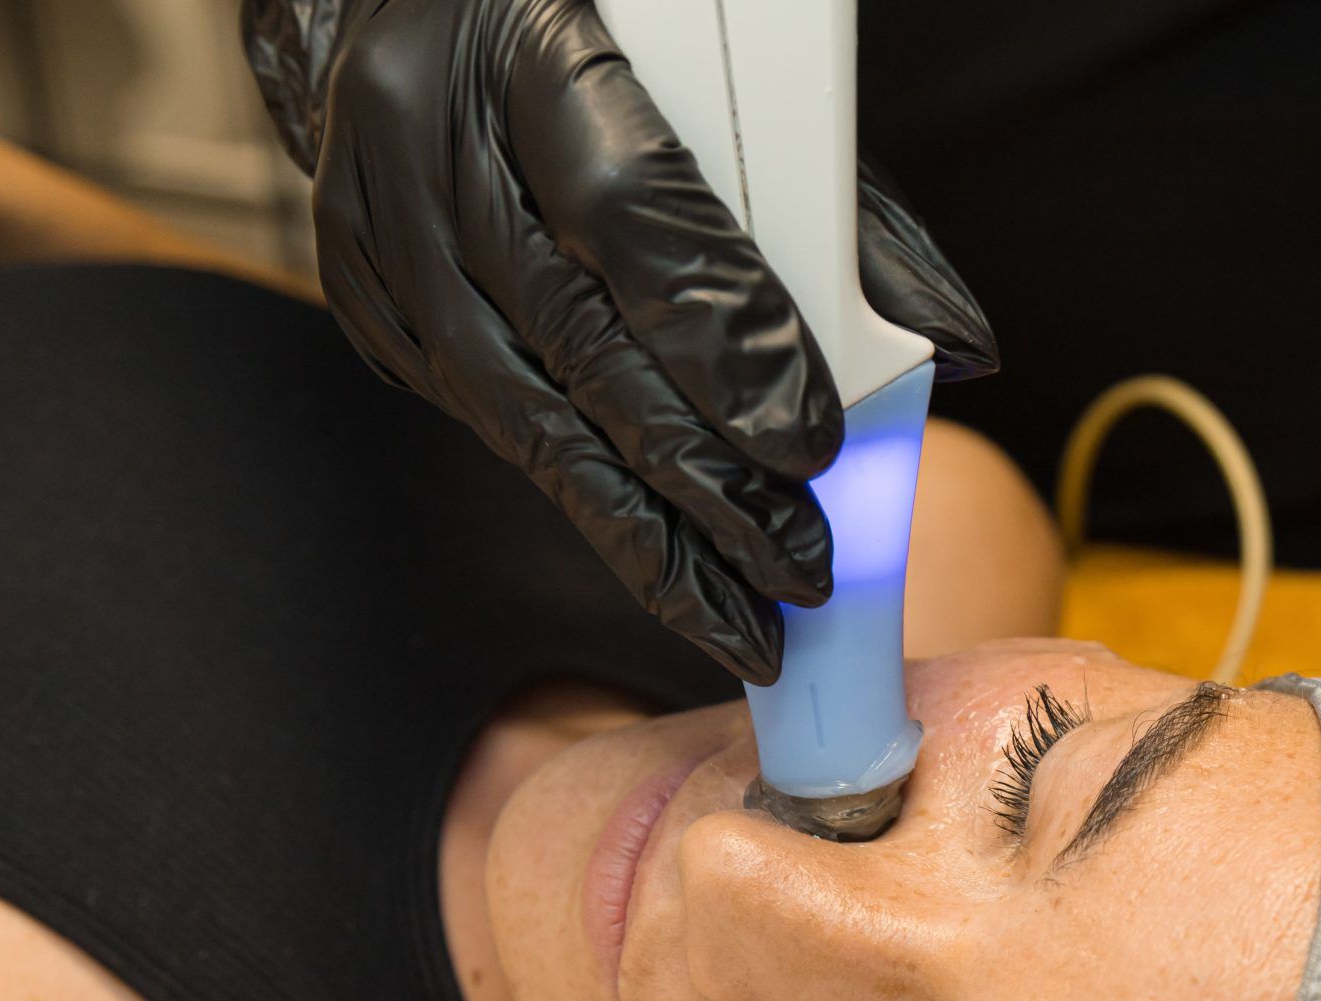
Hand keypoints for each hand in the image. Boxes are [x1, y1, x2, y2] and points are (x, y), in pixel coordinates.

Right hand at [242, 0, 997, 682]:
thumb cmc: (612, 30)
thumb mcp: (727, 67)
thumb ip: (841, 205)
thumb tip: (955, 346)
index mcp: (524, 45)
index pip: (628, 213)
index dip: (724, 339)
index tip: (809, 446)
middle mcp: (431, 140)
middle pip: (581, 343)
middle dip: (705, 482)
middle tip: (802, 574)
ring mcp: (382, 230)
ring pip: (522, 416)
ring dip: (645, 537)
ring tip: (743, 623)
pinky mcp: (366, 300)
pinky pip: (488, 422)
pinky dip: (586, 495)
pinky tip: (663, 559)